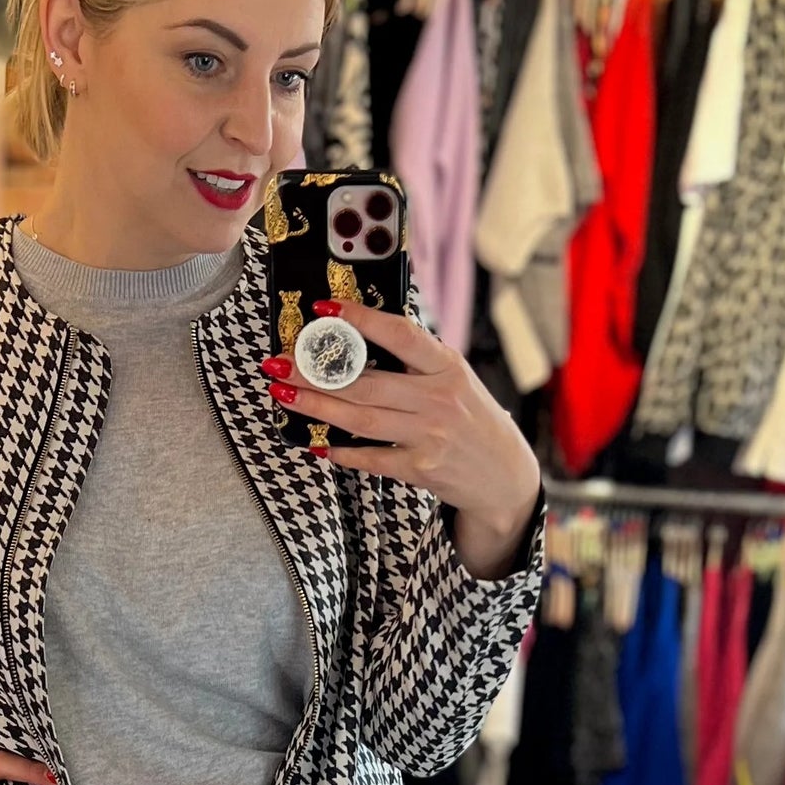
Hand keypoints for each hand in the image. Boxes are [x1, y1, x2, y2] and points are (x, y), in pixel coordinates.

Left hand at [264, 303, 541, 552]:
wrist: (504, 475)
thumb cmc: (471, 419)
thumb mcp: (455, 379)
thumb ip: (417, 361)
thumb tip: (358, 337)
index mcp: (447, 367)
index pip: (400, 334)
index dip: (360, 320)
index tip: (324, 310)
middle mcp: (438, 399)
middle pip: (365, 382)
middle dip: (314, 372)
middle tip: (280, 363)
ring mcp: (429, 436)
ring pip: (360, 419)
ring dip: (316, 407)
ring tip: (284, 395)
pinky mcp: (420, 469)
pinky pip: (370, 457)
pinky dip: (340, 450)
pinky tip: (315, 440)